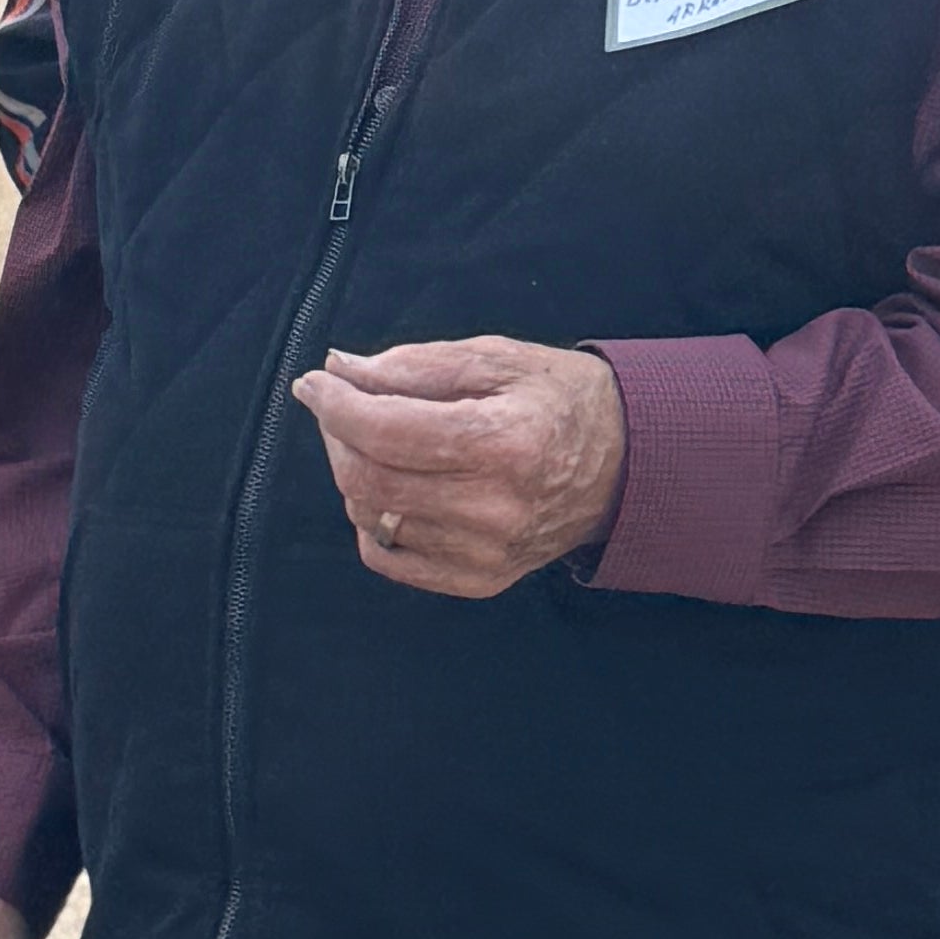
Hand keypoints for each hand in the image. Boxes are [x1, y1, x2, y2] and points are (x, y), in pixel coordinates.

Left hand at [293, 338, 624, 596]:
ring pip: (372, 519)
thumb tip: (341, 371)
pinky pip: (388, 557)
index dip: (335, 405)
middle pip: (368, 482)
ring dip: (355, 475)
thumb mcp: (496, 359)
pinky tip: (395, 489)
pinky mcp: (478, 579)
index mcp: (503, 441)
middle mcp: (494, 507)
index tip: (314, 382)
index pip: (386, 431)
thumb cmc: (560, 400)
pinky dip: (372, 520)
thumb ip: (415, 366)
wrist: (625, 467)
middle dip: (337, 437)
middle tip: (343, 407)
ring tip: (377, 442)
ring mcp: (486, 551)